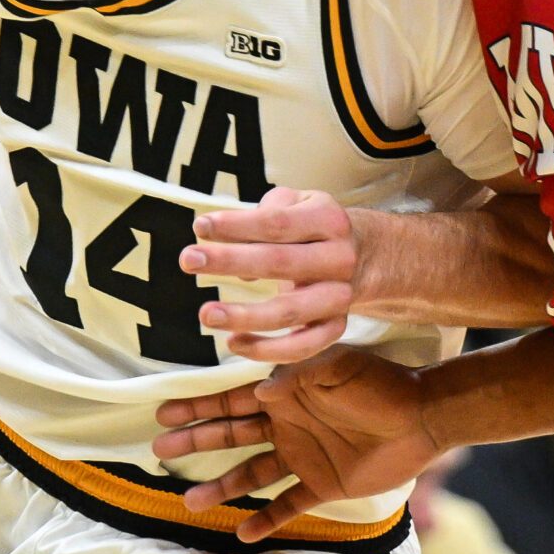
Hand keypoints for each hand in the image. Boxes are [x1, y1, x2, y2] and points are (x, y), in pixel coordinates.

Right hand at [152, 346, 439, 541]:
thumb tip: (258, 389)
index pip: (231, 401)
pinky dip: (266, 520)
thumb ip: (296, 376)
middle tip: (159, 450)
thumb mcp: (337, 367)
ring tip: (190, 502)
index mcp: (285, 393)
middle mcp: (286, 425)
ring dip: (221, 487)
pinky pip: (289, 505)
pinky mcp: (324, 485)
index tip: (163, 412)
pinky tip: (243, 534)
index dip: (197, 407)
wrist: (423, 416)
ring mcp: (303, 457)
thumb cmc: (380, 383)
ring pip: (251, 475)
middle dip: (196, 440)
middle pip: (231, 436)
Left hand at [184, 186, 361, 361]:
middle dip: (230, 261)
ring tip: (206, 314)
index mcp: (329, 220)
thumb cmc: (314, 227)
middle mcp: (339, 258)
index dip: (237, 225)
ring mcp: (340, 296)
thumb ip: (265, 214)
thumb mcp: (298, 203)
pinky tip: (234, 342)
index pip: (277, 223)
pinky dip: (267, 350)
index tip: (200, 227)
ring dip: (245, 315)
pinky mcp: (336, 327)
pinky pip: (302, 347)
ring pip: (290, 312)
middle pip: (280, 262)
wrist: (366, 255)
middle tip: (188, 260)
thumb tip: (234, 253)